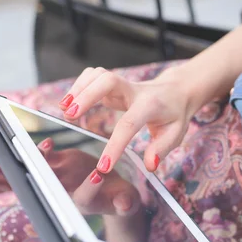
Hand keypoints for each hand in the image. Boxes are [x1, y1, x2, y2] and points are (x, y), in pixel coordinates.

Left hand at [37, 138, 140, 216]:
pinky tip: (48, 143)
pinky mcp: (63, 164)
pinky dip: (46, 151)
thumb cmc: (120, 198)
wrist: (111, 191)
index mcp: (88, 203)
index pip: (85, 197)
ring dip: (42, 161)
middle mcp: (73, 192)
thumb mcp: (128, 201)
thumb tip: (126, 204)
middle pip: (58, 187)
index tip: (98, 176)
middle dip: (51, 178)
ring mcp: (65, 177)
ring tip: (44, 149)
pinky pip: (50, 159)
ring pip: (49, 171)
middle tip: (47, 168)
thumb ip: (126, 203)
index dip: (90, 187)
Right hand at [58, 66, 218, 172]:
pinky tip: (70, 102)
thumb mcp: (175, 134)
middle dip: (86, 95)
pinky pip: (93, 76)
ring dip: (78, 88)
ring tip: (64, 110)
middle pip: (107, 80)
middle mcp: (134, 90)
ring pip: (97, 75)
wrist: (177, 91)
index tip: (103, 166)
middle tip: (70, 116)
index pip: (129, 124)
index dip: (114, 145)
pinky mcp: (112, 84)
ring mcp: (122, 84)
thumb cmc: (174, 115)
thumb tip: (149, 165)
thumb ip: (161, 149)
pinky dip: (79, 86)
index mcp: (150, 106)